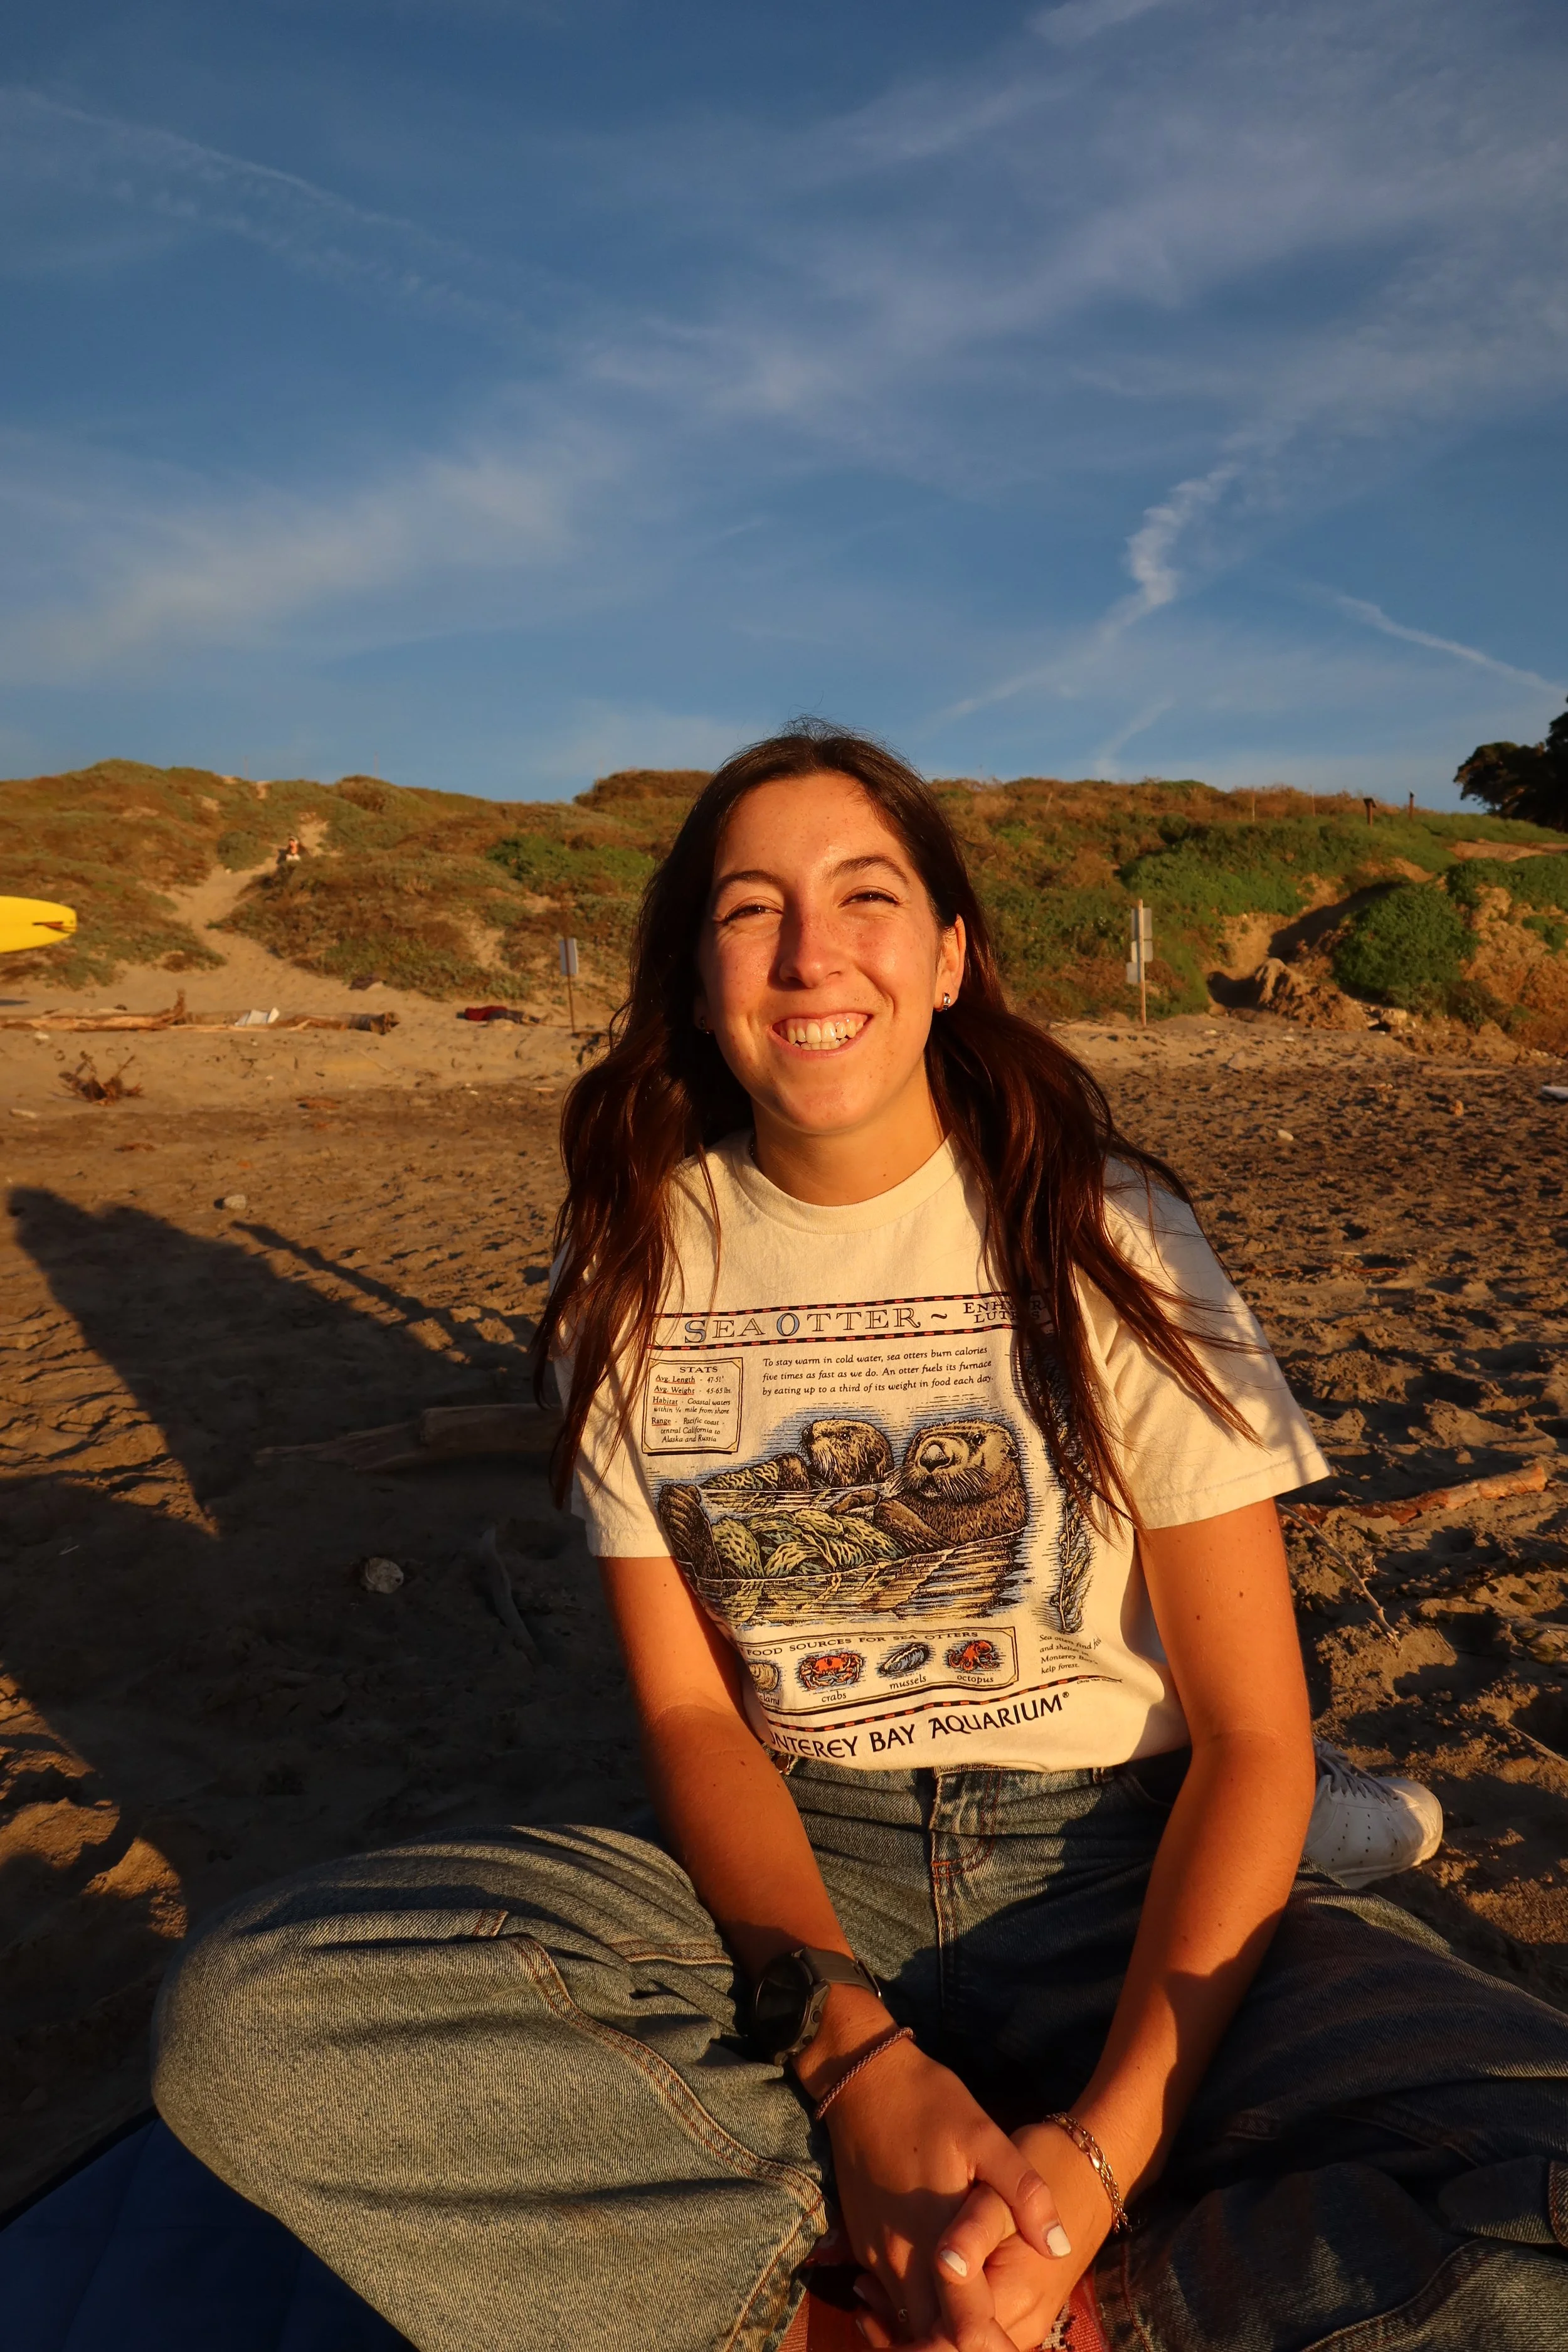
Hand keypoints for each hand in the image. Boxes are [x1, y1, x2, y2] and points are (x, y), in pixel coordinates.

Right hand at [822, 2038, 1065, 2348]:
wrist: (860, 2077)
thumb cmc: (928, 2102)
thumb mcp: (985, 2135)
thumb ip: (1025, 2193)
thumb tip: (1059, 2246)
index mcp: (932, 2239)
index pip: (961, 2328)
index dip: (991, 2343)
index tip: (1012, 2341)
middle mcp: (896, 2259)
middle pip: (929, 2335)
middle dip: (963, 2340)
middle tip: (998, 2331)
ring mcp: (872, 2254)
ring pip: (906, 2320)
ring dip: (939, 2327)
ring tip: (976, 2311)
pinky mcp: (860, 2243)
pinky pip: (889, 2296)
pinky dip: (915, 2306)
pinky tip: (942, 2286)